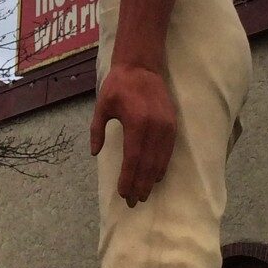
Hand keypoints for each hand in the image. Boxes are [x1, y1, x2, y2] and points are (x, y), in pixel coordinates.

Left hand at [90, 63, 176, 206]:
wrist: (141, 66)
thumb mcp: (102, 106)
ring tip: (143, 194)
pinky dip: (162, 166)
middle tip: (133, 201)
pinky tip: (156, 177)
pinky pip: (168, 152)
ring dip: (151, 180)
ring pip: (160, 161)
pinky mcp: (173, 125)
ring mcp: (166, 126)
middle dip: (140, 185)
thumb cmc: (118, 85)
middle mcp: (154, 127)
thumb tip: (94, 152)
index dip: (128, 179)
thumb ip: (96, 130)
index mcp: (136, 122)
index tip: (123, 194)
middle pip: (148, 165)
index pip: (133, 159)